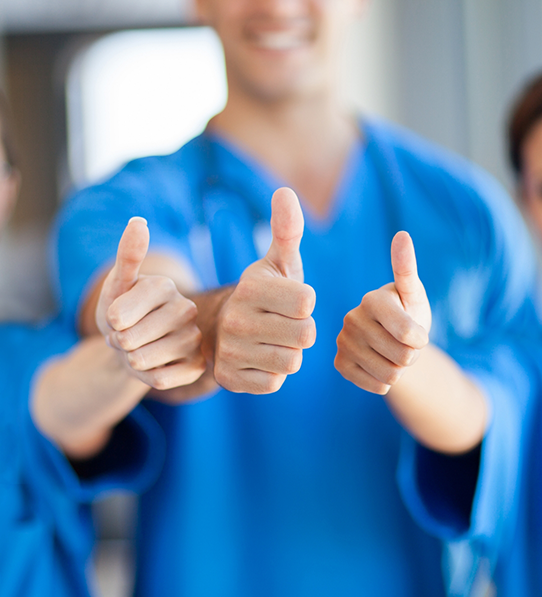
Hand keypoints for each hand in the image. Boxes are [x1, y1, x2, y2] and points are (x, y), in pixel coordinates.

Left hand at [96, 217, 206, 389]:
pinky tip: (154, 365)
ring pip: (143, 361)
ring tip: (139, 349)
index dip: (109, 322)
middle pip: (130, 339)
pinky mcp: (197, 366)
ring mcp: (195, 339)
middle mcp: (186, 309)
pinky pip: (160, 380)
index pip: (119, 315)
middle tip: (128, 335)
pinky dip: (147, 378)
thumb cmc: (122, 313)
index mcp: (165, 286)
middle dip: (119, 343)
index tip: (118, 317)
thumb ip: (127, 256)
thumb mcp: (116, 286)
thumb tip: (138, 221)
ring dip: (131, 361)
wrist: (134, 346)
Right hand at [213, 187, 316, 393]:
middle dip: (301, 330)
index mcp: (250, 287)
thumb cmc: (264, 293)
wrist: (223, 328)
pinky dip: (272, 373)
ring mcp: (230, 351)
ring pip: (291, 361)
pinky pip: (274, 382)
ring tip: (270, 340)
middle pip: (305, 334)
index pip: (308, 301)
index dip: (304, 302)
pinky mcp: (229, 378)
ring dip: (288, 352)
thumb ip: (286, 229)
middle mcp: (236, 318)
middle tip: (281, 323)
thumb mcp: (277, 262)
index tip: (288, 300)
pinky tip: (258, 359)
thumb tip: (285, 191)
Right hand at [335, 231, 430, 393]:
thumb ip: (407, 269)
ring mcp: (343, 342)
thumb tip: (402, 235)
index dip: (421, 339)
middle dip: (411, 356)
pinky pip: (375, 385)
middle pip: (402, 357)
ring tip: (392, 354)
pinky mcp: (340, 364)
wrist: (392, 340)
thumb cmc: (408, 312)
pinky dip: (384, 381)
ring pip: (390, 375)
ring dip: (399, 370)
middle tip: (403, 344)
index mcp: (372, 300)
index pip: (409, 335)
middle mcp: (351, 319)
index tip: (417, 332)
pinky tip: (379, 366)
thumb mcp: (414, 294)